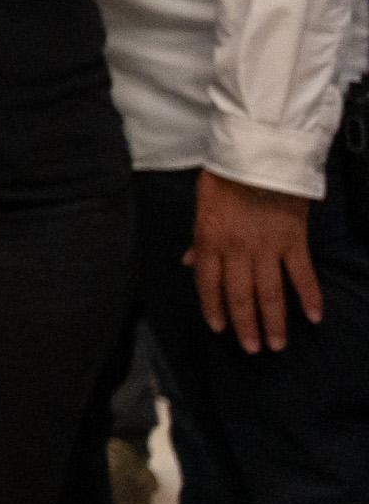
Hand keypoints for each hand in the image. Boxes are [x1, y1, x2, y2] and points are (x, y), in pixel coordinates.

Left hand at [188, 170, 325, 353]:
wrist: (258, 154)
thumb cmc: (224, 178)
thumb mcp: (200, 206)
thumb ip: (198, 239)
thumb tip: (188, 263)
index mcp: (209, 240)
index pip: (208, 284)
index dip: (213, 309)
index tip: (219, 329)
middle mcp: (236, 250)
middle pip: (240, 296)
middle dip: (244, 326)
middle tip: (252, 349)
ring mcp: (267, 247)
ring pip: (270, 293)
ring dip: (274, 322)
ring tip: (276, 344)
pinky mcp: (293, 241)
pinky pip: (302, 274)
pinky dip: (310, 296)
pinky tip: (314, 317)